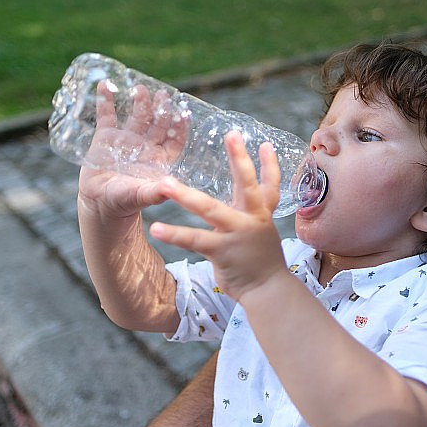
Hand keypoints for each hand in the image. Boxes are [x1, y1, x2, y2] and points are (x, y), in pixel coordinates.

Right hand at [78, 81, 187, 218]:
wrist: (100, 203)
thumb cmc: (125, 202)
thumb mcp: (141, 196)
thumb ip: (155, 193)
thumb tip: (170, 188)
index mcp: (160, 158)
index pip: (175, 138)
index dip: (180, 126)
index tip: (183, 112)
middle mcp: (146, 145)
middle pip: (157, 123)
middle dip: (161, 109)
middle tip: (163, 95)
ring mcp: (126, 138)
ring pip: (137, 115)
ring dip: (140, 102)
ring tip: (140, 89)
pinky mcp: (106, 136)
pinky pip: (107, 115)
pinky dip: (106, 100)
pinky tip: (106, 86)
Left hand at [150, 131, 287, 300]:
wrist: (268, 291)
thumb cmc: (261, 263)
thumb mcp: (261, 234)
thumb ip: (251, 215)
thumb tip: (240, 201)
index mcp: (260, 214)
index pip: (269, 185)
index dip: (269, 164)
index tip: (264, 143)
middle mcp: (251, 219)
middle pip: (246, 184)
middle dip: (240, 159)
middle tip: (232, 135)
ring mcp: (237, 233)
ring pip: (210, 209)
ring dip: (186, 195)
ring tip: (164, 184)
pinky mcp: (222, 251)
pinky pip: (195, 240)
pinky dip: (175, 234)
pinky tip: (157, 228)